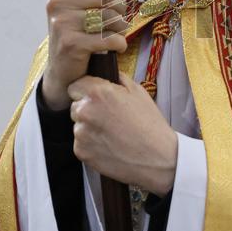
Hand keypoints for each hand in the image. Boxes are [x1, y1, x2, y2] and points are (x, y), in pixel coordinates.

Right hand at [42, 0, 130, 110]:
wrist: (64, 70)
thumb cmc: (81, 32)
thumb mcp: (88, 3)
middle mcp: (57, 2)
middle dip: (118, 8)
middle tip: (113, 19)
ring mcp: (62, 23)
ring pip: (110, 16)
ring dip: (119, 28)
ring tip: (111, 33)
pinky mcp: (71, 44)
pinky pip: (110, 38)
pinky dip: (118, 44)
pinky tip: (113, 47)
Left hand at [68, 73, 177, 195]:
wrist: (157, 157)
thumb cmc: (149, 124)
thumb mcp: (138, 92)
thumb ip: (117, 79)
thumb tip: (107, 73)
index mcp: (97, 93)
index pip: (75, 85)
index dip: (86, 90)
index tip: (96, 97)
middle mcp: (84, 111)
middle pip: (74, 105)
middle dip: (86, 108)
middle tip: (107, 117)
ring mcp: (81, 133)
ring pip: (77, 124)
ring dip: (88, 127)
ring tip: (110, 133)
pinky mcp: (81, 152)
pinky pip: (80, 143)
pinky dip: (90, 144)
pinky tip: (108, 145)